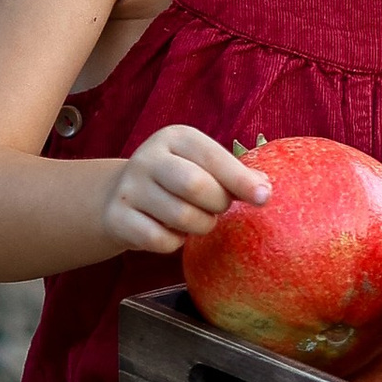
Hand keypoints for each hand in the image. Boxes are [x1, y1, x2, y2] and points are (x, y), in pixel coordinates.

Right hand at [98, 124, 269, 257]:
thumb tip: (263, 189)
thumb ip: (232, 173)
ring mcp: (128, 188)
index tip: (264, 197)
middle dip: (218, 204)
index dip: (241, 179)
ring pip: (181, 217)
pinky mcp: (116, 218)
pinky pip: (160, 240)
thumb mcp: (201, 165)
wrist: (118, 196)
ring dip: (201, 226)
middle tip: (219, 208)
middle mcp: (148, 158)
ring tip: (197, 219)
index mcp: (174, 138)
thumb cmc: (175, 180)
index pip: (213, 157)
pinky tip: (171, 232)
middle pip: (196, 186)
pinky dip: (175, 243)